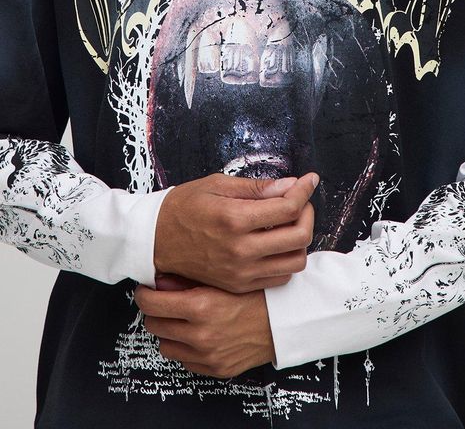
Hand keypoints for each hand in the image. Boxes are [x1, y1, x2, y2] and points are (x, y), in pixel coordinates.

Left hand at [135, 273, 275, 378]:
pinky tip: (196, 333)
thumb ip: (187, 279)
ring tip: (181, 319)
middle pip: (154, 325)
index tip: (145, 290)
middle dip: (155, 312)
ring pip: (165, 346)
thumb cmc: (256, 294)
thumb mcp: (223, 278)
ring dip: (169, 331)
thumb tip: (159, 281)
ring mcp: (207, 355)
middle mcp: (201, 334)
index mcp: (201, 306)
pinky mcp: (215, 369)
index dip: (144, 294)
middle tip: (163, 302)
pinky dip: (185, 348)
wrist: (283, 321)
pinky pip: (184, 360)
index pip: (151, 304)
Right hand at [154, 172, 318, 292]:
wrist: (154, 240)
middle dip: (308, 213)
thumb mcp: (217, 185)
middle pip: (300, 236)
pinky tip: (276, 242)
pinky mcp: (239, 285)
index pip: (289, 207)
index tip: (309, 180)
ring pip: (295, 261)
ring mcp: (241, 271)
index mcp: (234, 219)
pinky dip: (286, 258)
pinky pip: (279, 277)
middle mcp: (241, 249)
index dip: (305, 190)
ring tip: (289, 222)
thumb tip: (290, 185)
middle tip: (300, 201)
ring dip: (300, 239)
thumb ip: (257, 187)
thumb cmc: (183, 207)